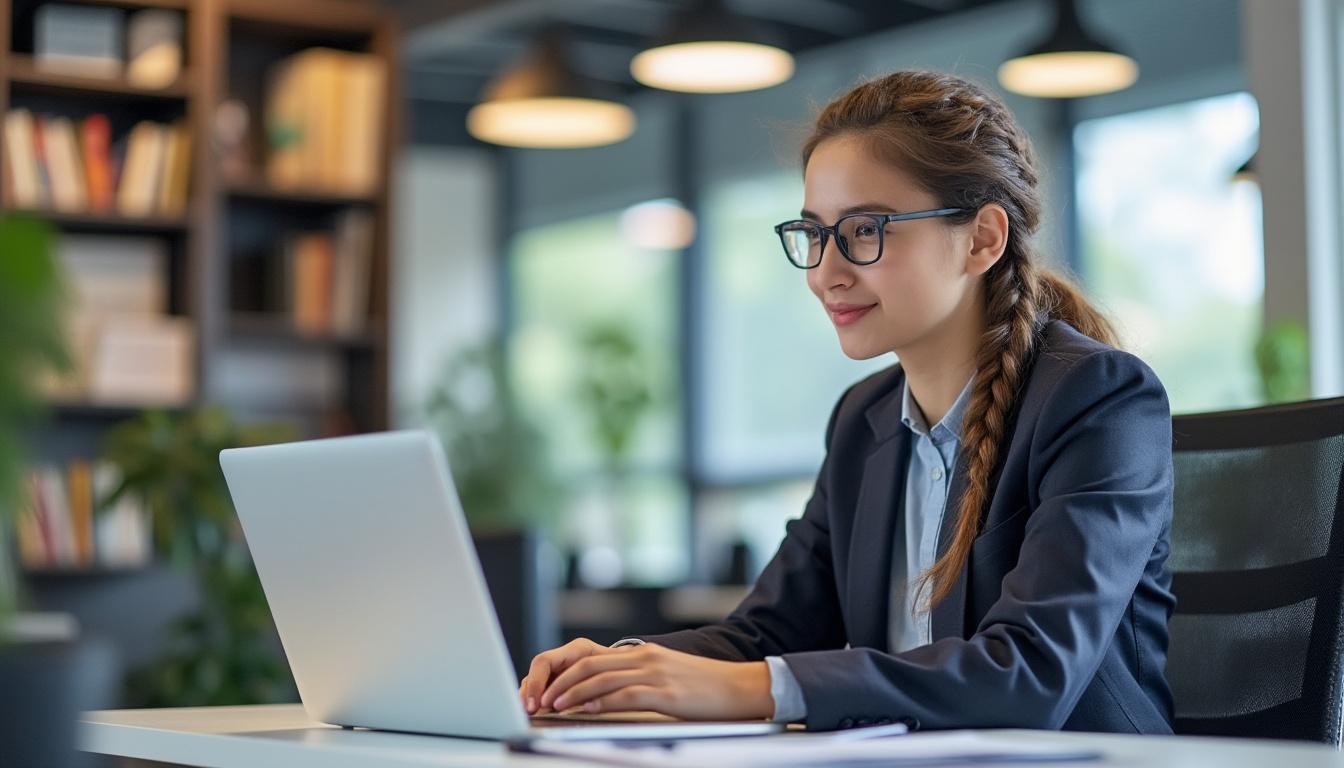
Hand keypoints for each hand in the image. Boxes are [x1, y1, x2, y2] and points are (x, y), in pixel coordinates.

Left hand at [529, 641, 774, 720]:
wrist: (741, 686)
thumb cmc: (704, 688)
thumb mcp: (666, 677)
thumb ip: (637, 680)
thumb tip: (604, 695)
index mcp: (643, 653)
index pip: (592, 658)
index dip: (565, 673)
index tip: (548, 690)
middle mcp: (645, 657)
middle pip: (590, 665)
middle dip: (561, 683)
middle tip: (543, 700)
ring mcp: (656, 673)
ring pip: (602, 678)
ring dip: (574, 694)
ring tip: (556, 706)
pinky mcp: (667, 692)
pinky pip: (627, 694)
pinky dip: (603, 701)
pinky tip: (589, 709)